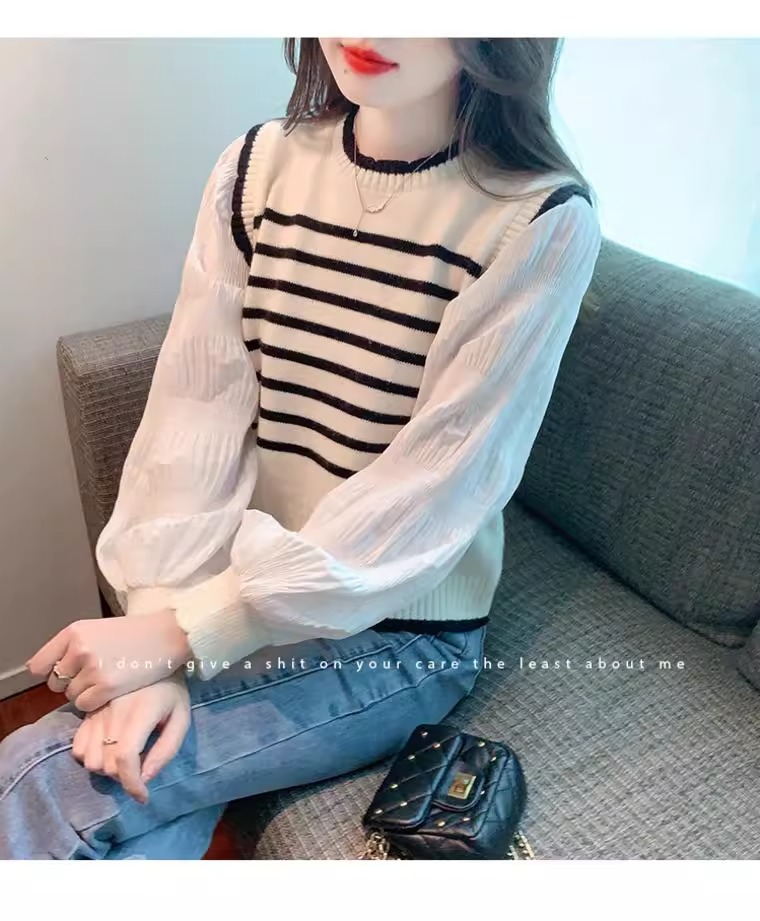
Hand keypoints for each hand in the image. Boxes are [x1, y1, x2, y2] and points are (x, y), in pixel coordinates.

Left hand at [26, 608, 192, 711]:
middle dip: (71, 683)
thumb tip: (49, 672)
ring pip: (71, 696)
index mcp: (74, 632)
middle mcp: (79, 649)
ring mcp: (92, 668)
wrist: (167, 635)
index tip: (67, 672)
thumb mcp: (97, 630)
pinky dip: (96, 702)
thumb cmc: (133, 634)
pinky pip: (85, 705)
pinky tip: (112, 688)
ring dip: (85, 693)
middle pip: (55, 683)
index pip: (38, 666)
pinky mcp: (106, 686)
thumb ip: (72, 647)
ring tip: (108, 679)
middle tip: (95, 674)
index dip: (51, 672)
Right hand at [71, 672, 190, 803]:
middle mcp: (114, 712)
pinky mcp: (87, 711)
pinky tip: (107, 747)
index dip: (131, 785)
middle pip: (106, 764)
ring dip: (106, 767)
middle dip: (123, 776)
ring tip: (124, 757)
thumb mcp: (181, 717)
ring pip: (89, 760)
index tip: (142, 797)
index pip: (125, 758)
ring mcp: (96, 711)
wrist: (153, 655)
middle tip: (139, 768)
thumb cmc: (171, 690)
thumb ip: (166, 750)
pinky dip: (90, 756)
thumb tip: (144, 778)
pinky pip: (77, 747)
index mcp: (140, 712)